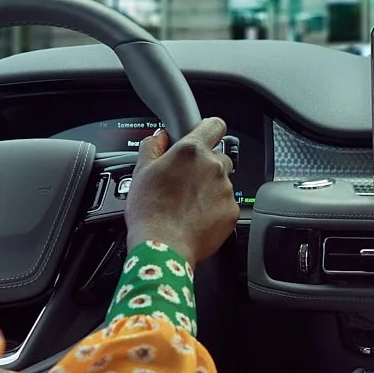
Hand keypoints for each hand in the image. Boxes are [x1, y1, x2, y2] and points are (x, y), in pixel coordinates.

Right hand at [124, 118, 238, 264]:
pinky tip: (196, 218)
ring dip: (210, 189)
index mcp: (192, 151)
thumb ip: (152, 146)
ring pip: (223, 182)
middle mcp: (214, 167)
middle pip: (219, 157)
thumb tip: (160, 137)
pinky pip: (226, 204)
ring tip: (188, 204)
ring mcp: (226, 190)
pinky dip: (215, 209)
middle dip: (206, 166)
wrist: (162, 247)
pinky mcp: (232, 212)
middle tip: (186, 182)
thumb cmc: (149, 211)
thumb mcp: (141, 172)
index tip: (205, 137)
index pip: (215, 125)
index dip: (210, 130)